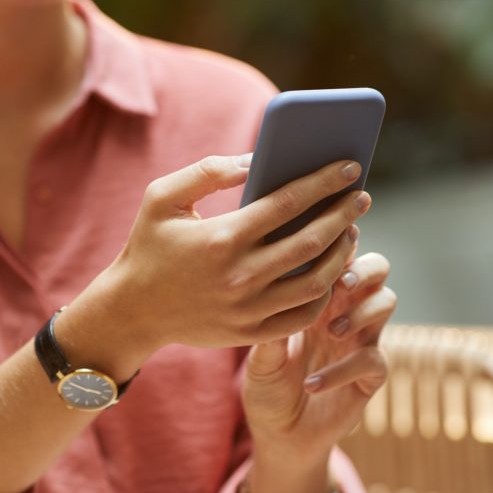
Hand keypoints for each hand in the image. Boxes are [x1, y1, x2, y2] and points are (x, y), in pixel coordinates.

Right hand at [101, 155, 371, 357]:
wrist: (131, 311)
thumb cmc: (148, 246)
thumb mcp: (163, 197)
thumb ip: (207, 171)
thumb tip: (255, 159)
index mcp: (221, 238)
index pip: (288, 203)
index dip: (323, 182)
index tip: (349, 166)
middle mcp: (239, 275)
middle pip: (311, 242)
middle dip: (343, 215)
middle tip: (361, 197)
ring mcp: (248, 309)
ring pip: (315, 282)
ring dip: (340, 254)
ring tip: (350, 231)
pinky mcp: (250, 333)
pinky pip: (302, 316)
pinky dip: (324, 293)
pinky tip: (330, 271)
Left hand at [242, 249, 394, 463]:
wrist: (278, 435)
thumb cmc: (267, 386)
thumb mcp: (259, 355)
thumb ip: (270, 324)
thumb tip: (270, 288)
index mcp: (318, 298)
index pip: (338, 257)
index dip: (339, 244)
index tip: (327, 241)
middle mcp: (344, 312)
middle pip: (377, 269)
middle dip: (365, 268)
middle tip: (342, 283)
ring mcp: (361, 342)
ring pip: (386, 302)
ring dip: (362, 310)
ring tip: (330, 330)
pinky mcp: (369, 377)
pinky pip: (372, 360)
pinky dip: (343, 369)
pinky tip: (311, 383)